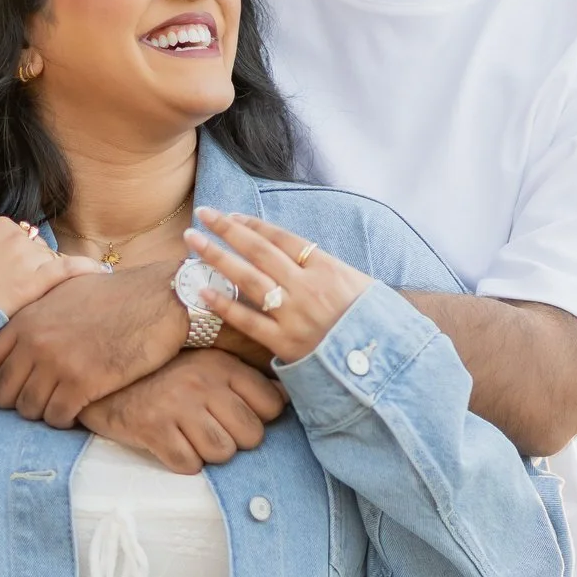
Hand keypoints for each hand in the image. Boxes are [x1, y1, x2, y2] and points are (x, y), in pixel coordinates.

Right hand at [0, 218, 96, 317]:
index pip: (21, 242)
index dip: (20, 262)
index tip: (15, 278)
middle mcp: (14, 237)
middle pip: (38, 254)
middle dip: (34, 272)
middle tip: (23, 295)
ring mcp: (25, 258)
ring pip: (50, 266)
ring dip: (48, 283)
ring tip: (53, 301)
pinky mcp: (32, 283)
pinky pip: (68, 271)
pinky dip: (85, 270)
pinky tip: (101, 274)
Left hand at [0, 259, 189, 426]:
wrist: (159, 298)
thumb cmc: (117, 294)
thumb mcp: (65, 291)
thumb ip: (36, 311)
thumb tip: (19, 327)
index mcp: (25, 319)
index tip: (8, 386)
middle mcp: (33, 342)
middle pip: (1, 393)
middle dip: (16, 401)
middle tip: (37, 400)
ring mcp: (56, 363)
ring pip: (28, 410)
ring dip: (43, 412)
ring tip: (60, 404)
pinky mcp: (82, 383)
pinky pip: (57, 417)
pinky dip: (65, 419)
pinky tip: (78, 408)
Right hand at [80, 350, 286, 473]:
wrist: (103, 375)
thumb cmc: (163, 374)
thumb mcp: (205, 364)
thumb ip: (245, 378)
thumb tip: (285, 398)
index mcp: (222, 365)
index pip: (272, 406)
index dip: (260, 419)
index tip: (239, 417)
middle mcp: (203, 383)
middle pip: (251, 436)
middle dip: (236, 441)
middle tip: (214, 431)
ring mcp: (177, 405)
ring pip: (222, 454)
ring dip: (210, 454)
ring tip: (193, 439)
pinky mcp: (151, 428)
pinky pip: (188, 465)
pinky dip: (183, 462)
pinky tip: (172, 444)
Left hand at [184, 210, 370, 364]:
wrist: (383, 363)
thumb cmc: (372, 322)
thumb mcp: (358, 284)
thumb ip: (325, 267)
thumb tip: (296, 252)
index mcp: (327, 268)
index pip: (282, 238)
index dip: (253, 225)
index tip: (231, 215)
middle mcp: (308, 287)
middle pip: (259, 251)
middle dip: (227, 229)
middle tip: (202, 213)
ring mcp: (295, 315)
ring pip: (248, 279)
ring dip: (217, 257)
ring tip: (193, 241)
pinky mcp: (286, 343)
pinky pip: (248, 321)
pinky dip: (223, 305)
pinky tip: (201, 290)